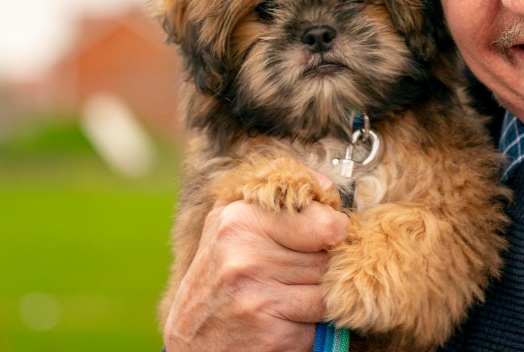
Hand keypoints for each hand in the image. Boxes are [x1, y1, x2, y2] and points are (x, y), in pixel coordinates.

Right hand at [162, 174, 349, 351]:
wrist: (190, 341)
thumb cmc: (219, 277)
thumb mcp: (232, 223)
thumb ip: (276, 197)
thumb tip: (326, 186)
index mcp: (239, 220)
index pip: (325, 223)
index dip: (332, 234)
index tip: (320, 241)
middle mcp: (245, 257)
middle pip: (328, 262)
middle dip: (319, 272)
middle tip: (291, 277)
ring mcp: (257, 299)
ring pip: (327, 296)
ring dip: (314, 302)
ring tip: (284, 299)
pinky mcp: (271, 337)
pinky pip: (317, 329)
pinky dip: (305, 330)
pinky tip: (278, 324)